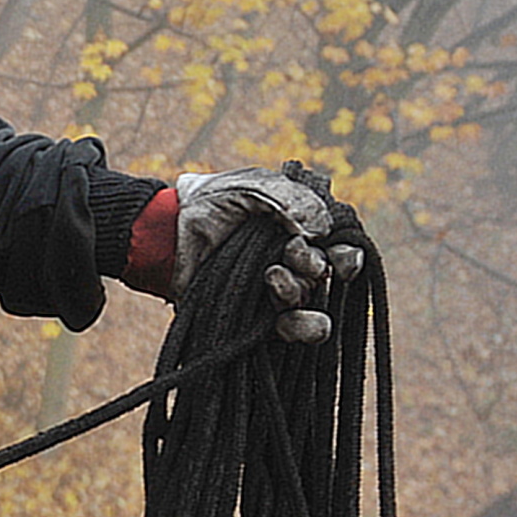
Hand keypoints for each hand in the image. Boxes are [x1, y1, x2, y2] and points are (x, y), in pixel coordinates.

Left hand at [173, 166, 362, 341]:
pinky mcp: (256, 316)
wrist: (169, 231)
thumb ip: (293, 202)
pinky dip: (299, 328)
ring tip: (272, 277)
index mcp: (302, 230)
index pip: (342, 248)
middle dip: (315, 266)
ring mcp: (276, 290)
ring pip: (312, 303)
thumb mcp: (255, 187)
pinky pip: (291, 330)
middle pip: (329, 276)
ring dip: (298, 291)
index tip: (339, 256)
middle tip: (290, 253)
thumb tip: (323, 231)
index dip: (347, 256)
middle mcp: (296, 262)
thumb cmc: (212, 202)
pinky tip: (284, 318)